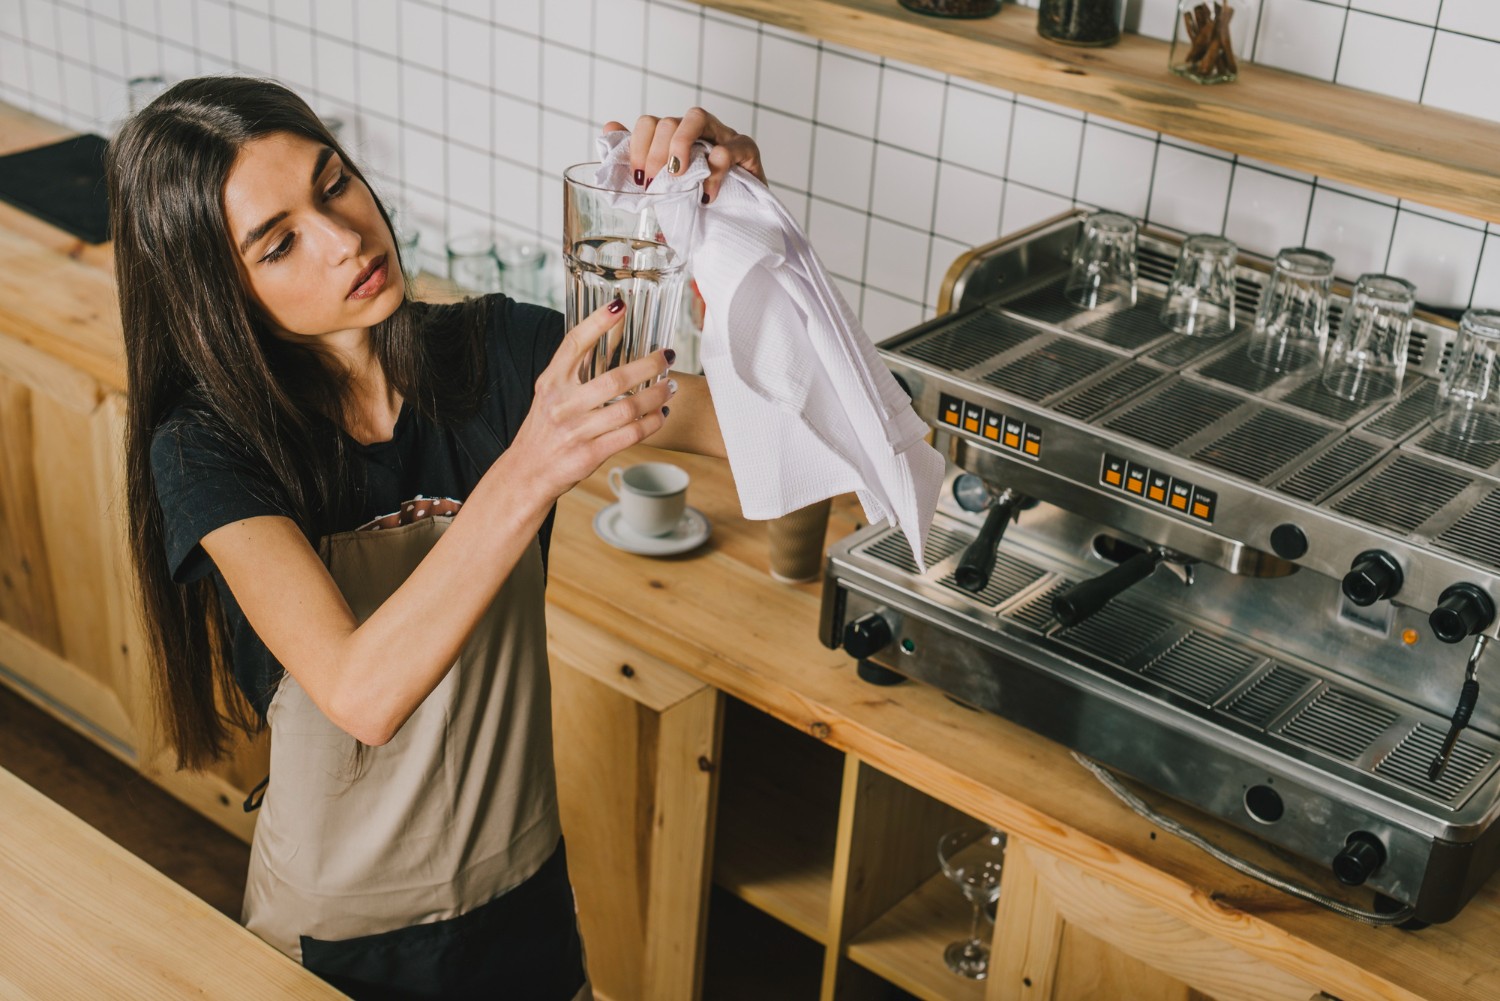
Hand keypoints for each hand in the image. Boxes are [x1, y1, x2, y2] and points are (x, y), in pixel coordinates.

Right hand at [508, 299, 675, 502]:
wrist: (527, 472)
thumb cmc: (545, 429)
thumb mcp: (551, 394)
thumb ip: (575, 370)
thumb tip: (612, 337)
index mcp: (551, 382)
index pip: (575, 344)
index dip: (598, 322)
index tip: (620, 305)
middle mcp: (562, 404)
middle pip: (615, 378)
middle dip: (649, 365)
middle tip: (668, 356)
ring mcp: (576, 431)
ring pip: (629, 408)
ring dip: (656, 395)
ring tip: (670, 386)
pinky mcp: (589, 454)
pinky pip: (631, 435)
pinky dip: (652, 423)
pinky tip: (660, 414)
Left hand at [603, 107, 765, 203]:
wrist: (741, 224)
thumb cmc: (702, 201)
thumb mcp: (667, 185)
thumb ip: (641, 158)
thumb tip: (610, 128)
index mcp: (676, 137)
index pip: (649, 123)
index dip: (637, 148)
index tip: (637, 178)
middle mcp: (698, 130)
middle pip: (668, 120)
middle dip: (654, 154)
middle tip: (653, 183)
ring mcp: (723, 135)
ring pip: (696, 117)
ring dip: (679, 146)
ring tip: (676, 177)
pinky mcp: (747, 150)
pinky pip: (727, 149)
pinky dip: (713, 173)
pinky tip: (706, 195)